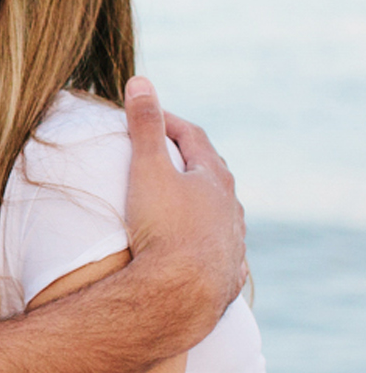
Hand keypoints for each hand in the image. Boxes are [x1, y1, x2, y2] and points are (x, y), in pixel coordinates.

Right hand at [123, 76, 246, 328]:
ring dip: (202, 202)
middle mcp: (230, 206)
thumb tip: (141, 81)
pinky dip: (210, 240)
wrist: (183, 291)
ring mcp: (231, 239)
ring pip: (221, 212)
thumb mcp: (147, 168)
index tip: (147, 116)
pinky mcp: (227, 271)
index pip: (193, 136)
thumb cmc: (164, 227)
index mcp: (214, 177)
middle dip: (189, 160)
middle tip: (164, 154)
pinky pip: (222, 249)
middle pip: (213, 173)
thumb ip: (144, 126)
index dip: (169, 122)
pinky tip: (203, 248)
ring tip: (181, 202)